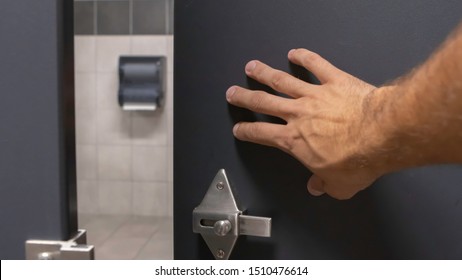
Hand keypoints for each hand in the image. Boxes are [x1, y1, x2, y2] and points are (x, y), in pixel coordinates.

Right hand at [226, 49, 385, 198]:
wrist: (380, 135)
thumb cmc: (358, 160)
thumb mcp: (339, 185)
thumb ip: (324, 185)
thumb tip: (318, 187)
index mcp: (294, 140)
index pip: (262, 134)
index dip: (247, 131)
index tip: (240, 128)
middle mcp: (298, 114)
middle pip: (263, 102)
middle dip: (245, 97)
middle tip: (233, 93)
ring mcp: (315, 94)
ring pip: (282, 81)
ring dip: (265, 73)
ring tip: (252, 67)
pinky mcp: (334, 81)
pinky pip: (316, 65)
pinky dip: (304, 57)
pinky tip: (295, 53)